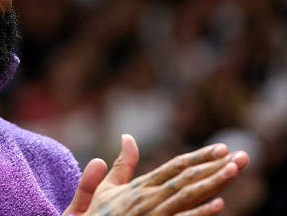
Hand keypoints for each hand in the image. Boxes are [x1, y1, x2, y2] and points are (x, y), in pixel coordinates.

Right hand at [63, 134, 248, 215]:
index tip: (220, 149)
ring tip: (234, 170)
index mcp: (139, 187)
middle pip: (186, 178)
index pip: (175, 168)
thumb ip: (120, 165)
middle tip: (240, 155)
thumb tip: (127, 137)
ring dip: (211, 183)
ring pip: (187, 196)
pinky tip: (219, 204)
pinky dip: (199, 212)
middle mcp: (148, 198)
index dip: (199, 157)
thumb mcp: (105, 189)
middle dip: (214, 166)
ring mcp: (153, 215)